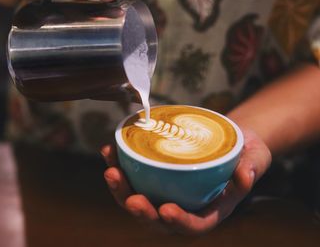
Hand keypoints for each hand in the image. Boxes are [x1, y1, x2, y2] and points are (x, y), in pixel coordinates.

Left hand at [100, 129, 271, 234]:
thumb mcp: (255, 157)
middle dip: (141, 211)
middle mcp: (184, 205)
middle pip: (157, 218)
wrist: (229, 140)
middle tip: (131, 199)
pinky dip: (119, 165)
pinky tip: (109, 150)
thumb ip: (252, 167)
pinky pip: (133, 176)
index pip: (195, 225)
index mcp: (209, 209)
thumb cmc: (244, 153)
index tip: (168, 211)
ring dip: (121, 188)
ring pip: (138, 198)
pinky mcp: (154, 176)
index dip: (181, 222)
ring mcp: (166, 191)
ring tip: (111, 169)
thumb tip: (245, 175)